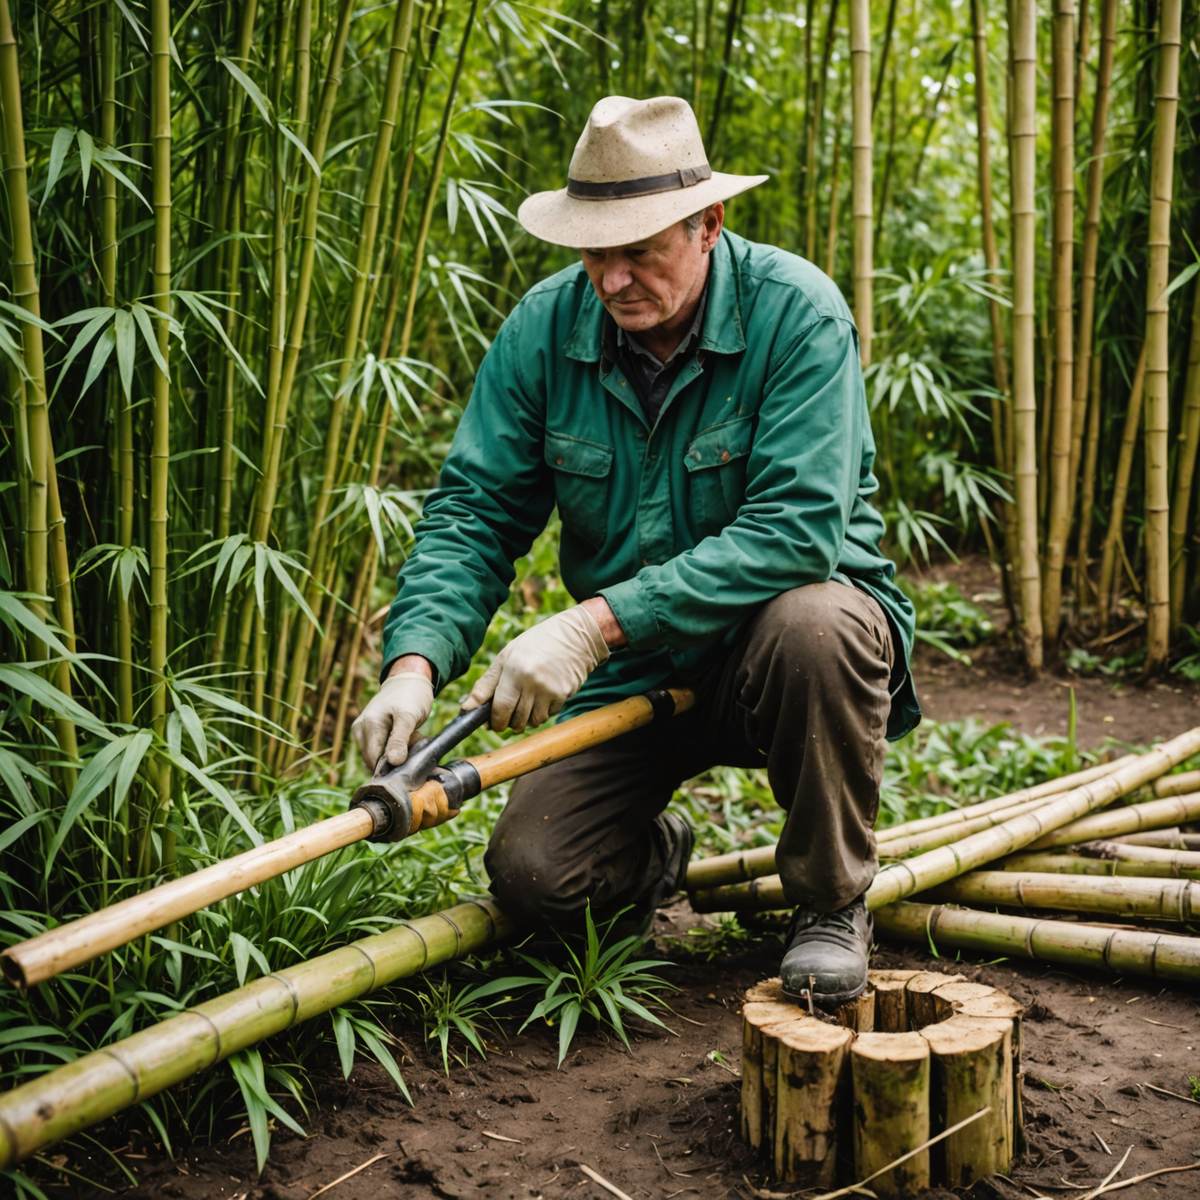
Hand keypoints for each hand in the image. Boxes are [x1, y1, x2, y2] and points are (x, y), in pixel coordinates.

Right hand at [351, 669, 433, 770]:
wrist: (408, 681)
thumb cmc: (411, 696)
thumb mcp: (409, 717)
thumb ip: (399, 740)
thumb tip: (393, 762)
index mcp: (369, 725)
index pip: (374, 760)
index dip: (391, 768)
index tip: (409, 763)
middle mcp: (359, 729)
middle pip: (373, 760)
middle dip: (393, 760)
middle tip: (412, 746)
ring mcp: (360, 731)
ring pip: (376, 756)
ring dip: (393, 754)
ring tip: (408, 739)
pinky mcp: (365, 732)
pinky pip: (377, 749)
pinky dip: (391, 748)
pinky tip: (403, 739)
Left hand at [463, 605, 610, 730]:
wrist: (576, 635)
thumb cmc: (536, 643)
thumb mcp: (507, 656)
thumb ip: (486, 684)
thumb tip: (466, 708)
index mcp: (514, 670)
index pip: (500, 709)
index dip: (494, 721)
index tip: (492, 722)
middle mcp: (533, 682)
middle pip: (516, 720)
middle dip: (509, 722)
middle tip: (509, 712)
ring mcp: (550, 690)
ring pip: (532, 722)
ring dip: (526, 719)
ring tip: (526, 702)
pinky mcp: (564, 695)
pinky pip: (548, 716)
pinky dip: (542, 712)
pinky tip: (542, 696)